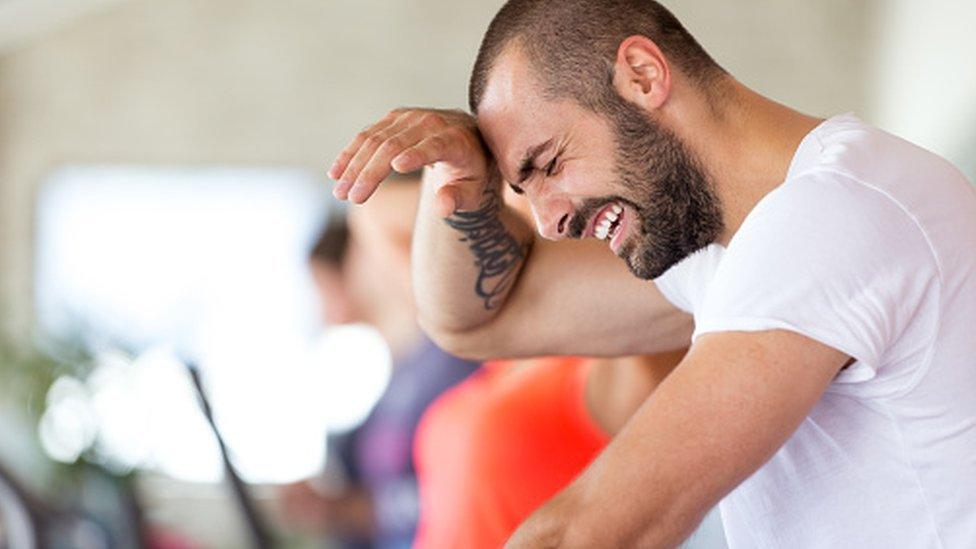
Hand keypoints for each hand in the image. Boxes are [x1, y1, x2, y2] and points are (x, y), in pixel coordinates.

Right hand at [328, 108, 491, 215]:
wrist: (468, 142)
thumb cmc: (470, 174)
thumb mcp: (473, 192)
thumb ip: (458, 199)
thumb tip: (443, 206)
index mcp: (456, 140)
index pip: (434, 146)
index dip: (417, 155)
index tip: (397, 167)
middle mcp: (432, 123)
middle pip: (396, 145)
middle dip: (371, 172)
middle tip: (352, 198)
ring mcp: (410, 118)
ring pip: (376, 139)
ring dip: (354, 166)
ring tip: (339, 192)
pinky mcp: (394, 118)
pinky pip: (367, 135)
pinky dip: (350, 154)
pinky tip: (336, 173)